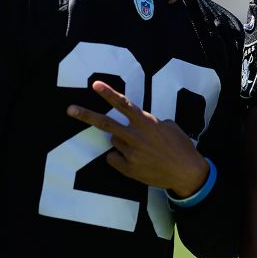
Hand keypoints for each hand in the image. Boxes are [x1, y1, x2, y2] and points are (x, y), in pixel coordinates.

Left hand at [67, 81, 209, 196]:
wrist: (186, 173)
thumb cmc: (180, 147)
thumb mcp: (169, 126)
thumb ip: (150, 121)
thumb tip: (137, 122)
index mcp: (146, 123)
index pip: (123, 104)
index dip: (108, 93)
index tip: (95, 84)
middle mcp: (135, 136)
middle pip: (105, 123)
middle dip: (86, 115)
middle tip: (70, 109)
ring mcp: (130, 154)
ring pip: (113, 141)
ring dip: (121, 140)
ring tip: (139, 147)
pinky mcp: (128, 169)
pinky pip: (114, 158)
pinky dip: (120, 157)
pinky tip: (135, 160)